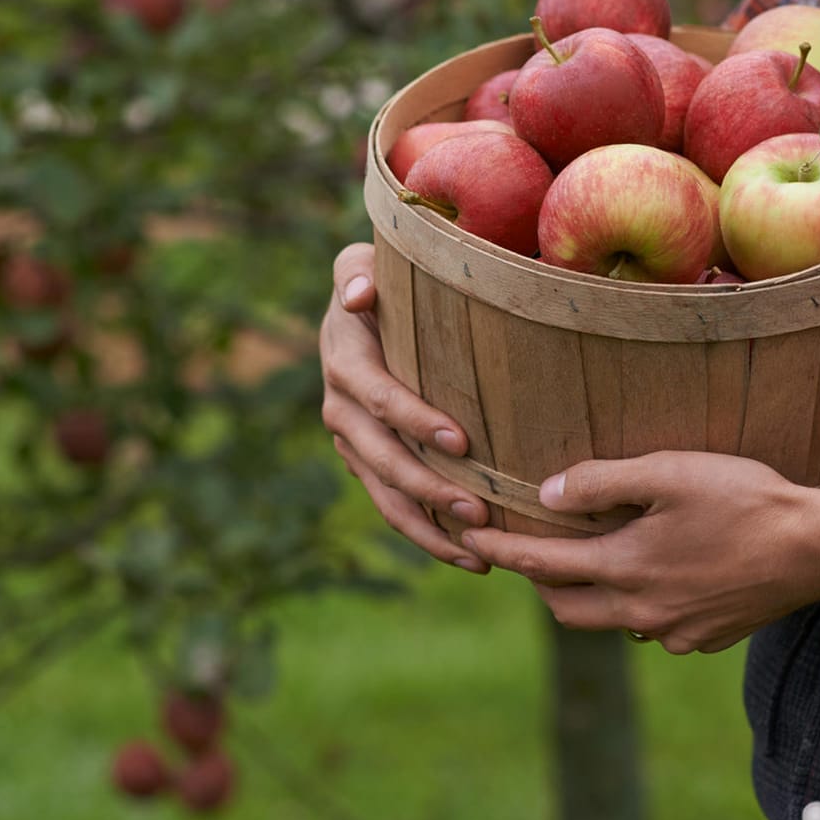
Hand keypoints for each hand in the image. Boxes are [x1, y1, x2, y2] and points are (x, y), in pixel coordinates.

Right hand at [319, 243, 491, 572]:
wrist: (359, 306)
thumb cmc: (378, 280)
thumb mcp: (360, 262)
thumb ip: (355, 272)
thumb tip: (357, 295)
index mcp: (344, 361)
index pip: (381, 398)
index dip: (416, 420)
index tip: (461, 441)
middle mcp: (340, 408)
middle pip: (383, 460)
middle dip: (430, 490)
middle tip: (480, 513)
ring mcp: (352, 443)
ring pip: (386, 497)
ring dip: (430, 530)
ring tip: (479, 555)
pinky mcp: (366, 464)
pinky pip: (393, 506)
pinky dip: (427, 534)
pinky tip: (470, 556)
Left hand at [457, 452, 819, 652]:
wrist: (819, 548)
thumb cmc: (745, 500)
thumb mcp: (669, 471)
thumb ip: (602, 482)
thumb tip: (547, 494)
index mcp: (625, 568)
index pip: (540, 565)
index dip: (500, 550)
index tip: (468, 540)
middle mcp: (642, 611)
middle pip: (566, 607)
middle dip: (539, 582)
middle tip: (531, 551)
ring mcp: (676, 631)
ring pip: (611, 620)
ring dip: (592, 594)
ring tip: (596, 558)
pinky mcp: (707, 637)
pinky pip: (655, 626)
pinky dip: (641, 603)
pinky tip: (660, 574)